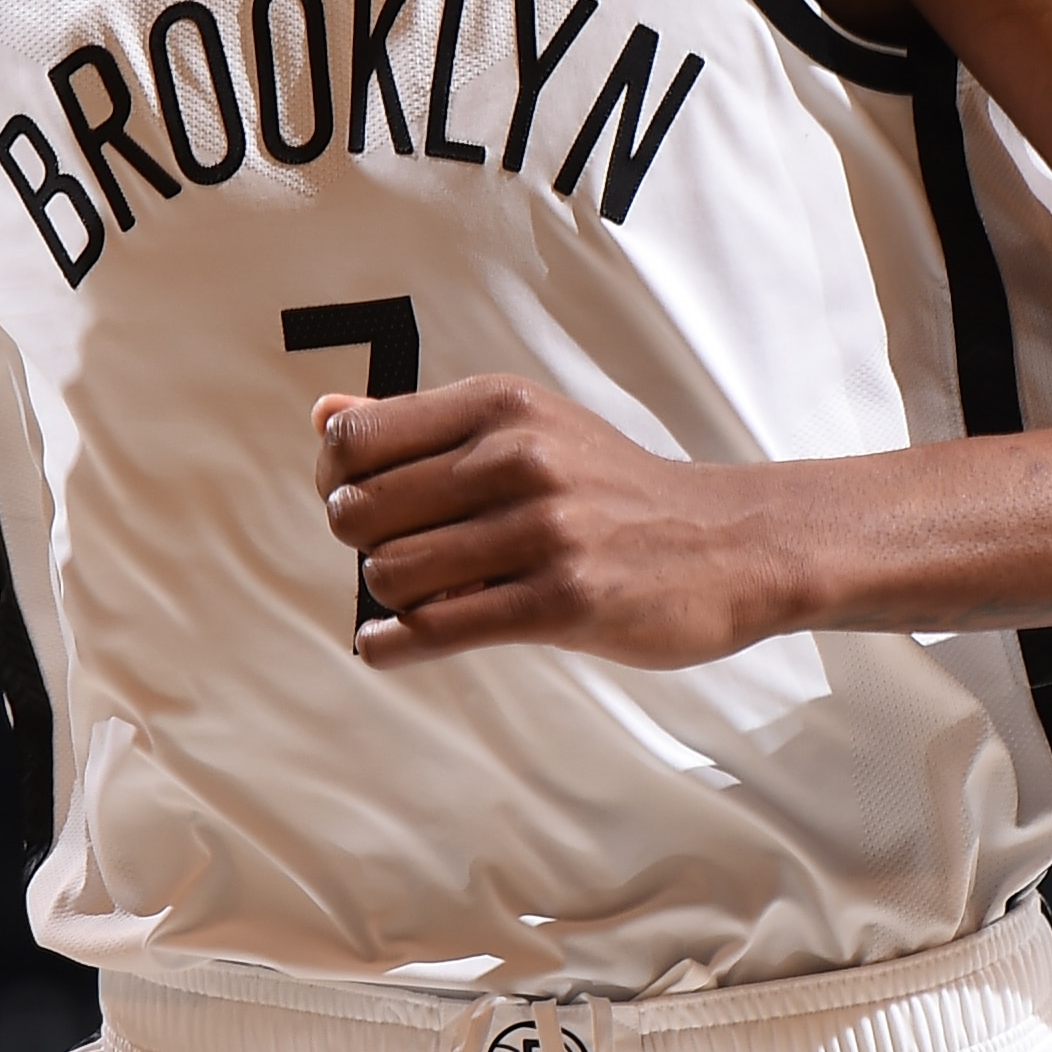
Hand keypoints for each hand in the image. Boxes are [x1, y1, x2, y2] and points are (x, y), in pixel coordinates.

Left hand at [313, 376, 783, 669]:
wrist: (728, 542)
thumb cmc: (611, 488)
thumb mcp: (528, 426)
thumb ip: (422, 423)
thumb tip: (323, 415)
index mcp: (499, 405)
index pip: (354, 440)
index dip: (337, 481)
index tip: (361, 504)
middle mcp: (516, 456)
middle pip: (360, 512)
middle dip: (361, 544)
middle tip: (397, 555)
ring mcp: (542, 530)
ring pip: (391, 574)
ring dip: (390, 597)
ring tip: (425, 595)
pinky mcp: (562, 600)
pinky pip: (437, 630)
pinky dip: (394, 646)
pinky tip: (388, 645)